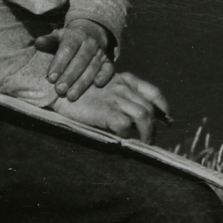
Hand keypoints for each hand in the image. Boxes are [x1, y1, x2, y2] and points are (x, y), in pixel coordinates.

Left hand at [38, 19, 114, 100]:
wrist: (94, 31)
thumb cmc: (71, 39)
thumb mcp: (59, 36)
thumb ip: (48, 41)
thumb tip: (38, 43)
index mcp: (76, 35)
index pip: (67, 49)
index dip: (59, 64)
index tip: (51, 78)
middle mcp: (90, 43)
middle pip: (80, 60)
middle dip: (69, 76)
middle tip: (59, 90)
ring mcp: (101, 52)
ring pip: (92, 67)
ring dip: (82, 82)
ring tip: (71, 96)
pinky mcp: (109, 60)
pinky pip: (109, 68)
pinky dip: (104, 75)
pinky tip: (98, 84)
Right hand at [56, 71, 171, 140]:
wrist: (56, 87)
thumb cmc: (77, 89)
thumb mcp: (102, 86)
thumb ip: (118, 95)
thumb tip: (134, 115)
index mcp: (124, 79)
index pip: (152, 92)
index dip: (163, 106)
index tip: (166, 118)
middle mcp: (123, 87)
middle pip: (149, 108)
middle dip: (154, 126)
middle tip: (151, 139)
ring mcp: (115, 98)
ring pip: (143, 116)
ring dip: (147, 133)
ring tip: (144, 143)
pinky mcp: (105, 111)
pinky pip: (125, 125)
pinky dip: (128, 135)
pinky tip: (125, 141)